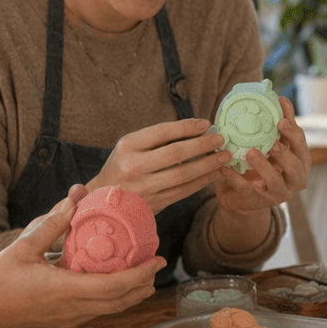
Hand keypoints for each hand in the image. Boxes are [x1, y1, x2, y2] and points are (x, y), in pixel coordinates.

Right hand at [0, 187, 165, 327]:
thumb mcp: (24, 245)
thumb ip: (53, 222)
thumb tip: (75, 197)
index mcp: (66, 290)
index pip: (115, 286)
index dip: (141, 274)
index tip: (158, 260)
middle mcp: (73, 309)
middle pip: (121, 301)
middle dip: (144, 284)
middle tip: (158, 264)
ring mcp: (70, 319)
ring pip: (112, 310)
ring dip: (132, 294)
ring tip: (145, 276)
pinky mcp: (65, 323)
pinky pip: (99, 312)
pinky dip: (115, 299)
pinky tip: (117, 285)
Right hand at [91, 118, 230, 212]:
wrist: (103, 200)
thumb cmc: (123, 166)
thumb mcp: (131, 146)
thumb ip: (158, 138)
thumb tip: (196, 127)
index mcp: (128, 146)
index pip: (162, 132)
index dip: (186, 127)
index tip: (206, 123)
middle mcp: (134, 166)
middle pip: (175, 154)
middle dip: (202, 145)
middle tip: (220, 139)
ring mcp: (144, 188)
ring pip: (183, 175)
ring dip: (207, 165)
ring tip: (223, 156)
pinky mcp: (154, 204)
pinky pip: (183, 192)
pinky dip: (201, 182)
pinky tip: (213, 173)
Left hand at [214, 97, 311, 214]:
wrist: (245, 196)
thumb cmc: (264, 164)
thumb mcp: (274, 144)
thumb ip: (281, 124)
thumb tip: (281, 98)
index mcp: (301, 162)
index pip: (301, 145)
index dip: (292, 133)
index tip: (280, 120)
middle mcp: (295, 180)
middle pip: (295, 167)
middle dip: (283, 154)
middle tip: (271, 142)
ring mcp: (279, 194)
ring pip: (276, 182)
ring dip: (264, 167)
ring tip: (250, 153)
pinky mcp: (260, 202)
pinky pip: (249, 191)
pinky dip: (236, 179)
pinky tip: (225, 168)